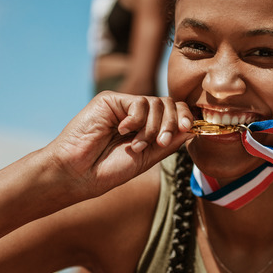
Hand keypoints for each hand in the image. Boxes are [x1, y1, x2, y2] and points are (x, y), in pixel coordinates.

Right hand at [44, 91, 193, 199]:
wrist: (79, 173)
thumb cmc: (109, 169)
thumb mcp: (147, 157)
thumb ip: (169, 141)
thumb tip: (193, 128)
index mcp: (147, 128)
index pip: (174, 113)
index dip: (185, 117)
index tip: (189, 129)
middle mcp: (137, 115)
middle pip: (169, 104)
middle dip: (171, 123)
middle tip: (159, 142)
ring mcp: (124, 106)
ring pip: (156, 103)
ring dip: (151, 128)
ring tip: (136, 146)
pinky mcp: (111, 100)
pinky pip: (138, 102)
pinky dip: (136, 120)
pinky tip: (121, 131)